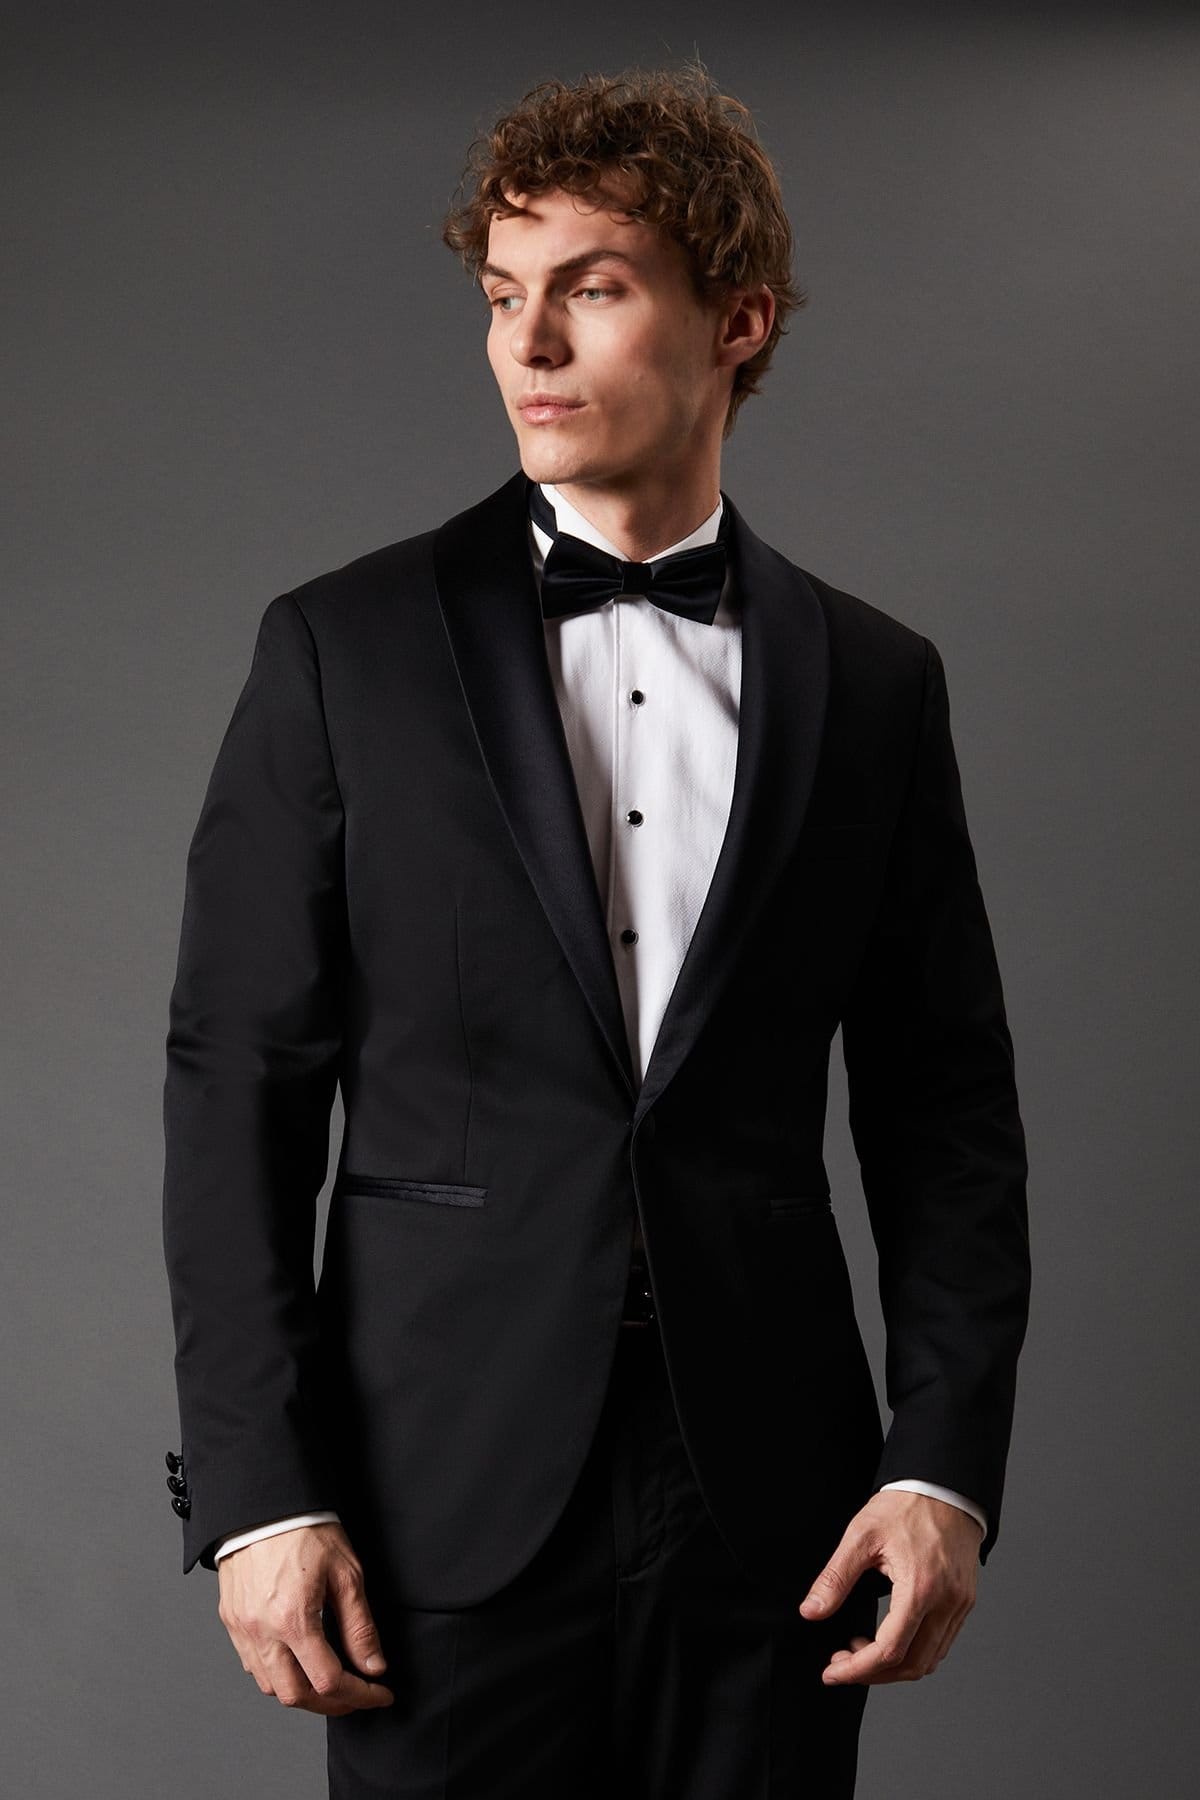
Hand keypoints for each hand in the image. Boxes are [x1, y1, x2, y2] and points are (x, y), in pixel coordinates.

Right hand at [216, 1521, 394, 1714]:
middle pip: (296, 1696)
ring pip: (270, 1686)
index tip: (380, 1692)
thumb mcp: (346, 1573)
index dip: (361, 1695)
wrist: (263, 1504)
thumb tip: (373, 1666)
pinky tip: (297, 1661)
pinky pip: (252, 1665)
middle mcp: (262, 1631)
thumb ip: (359, 1625)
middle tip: (356, 1694)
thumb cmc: (304, 1529)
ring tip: (328, 1680)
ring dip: (302, 1692)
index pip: (329, 1681)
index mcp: (293, 1619)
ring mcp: (242, 1628)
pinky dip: (277, 1674)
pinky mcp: (231, 1620)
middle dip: (331, 1704)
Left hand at [797, 1490, 980, 1683]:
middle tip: (843, 1662)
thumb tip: (811, 1612)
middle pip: (912, 1665)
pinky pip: (942, 1643)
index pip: (889, 1650)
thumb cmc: (905, 1505)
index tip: (833, 1671)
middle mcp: (947, 1603)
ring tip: (862, 1648)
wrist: (945, 1485)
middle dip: (873, 1673)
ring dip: (894, 1666)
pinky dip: (915, 1651)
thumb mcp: (862, 1536)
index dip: (857, 1669)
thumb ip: (835, 1578)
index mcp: (921, 1588)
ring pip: (930, 1660)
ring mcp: (960, 1604)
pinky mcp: (964, 1601)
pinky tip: (890, 1636)